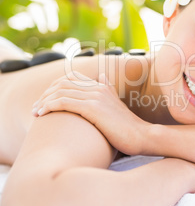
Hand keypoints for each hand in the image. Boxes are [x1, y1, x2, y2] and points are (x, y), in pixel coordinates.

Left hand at [32, 72, 149, 154]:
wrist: (141, 135)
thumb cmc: (128, 126)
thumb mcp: (117, 104)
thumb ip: (108, 89)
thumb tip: (103, 76)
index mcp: (102, 86)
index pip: (71, 78)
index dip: (54, 87)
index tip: (45, 100)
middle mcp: (98, 87)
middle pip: (63, 83)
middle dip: (46, 94)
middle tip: (36, 107)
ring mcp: (95, 96)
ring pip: (60, 92)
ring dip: (44, 101)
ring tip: (36, 112)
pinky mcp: (92, 108)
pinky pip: (64, 102)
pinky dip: (49, 106)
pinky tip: (42, 114)